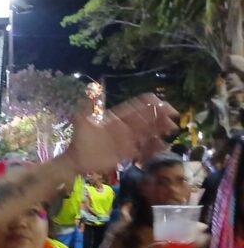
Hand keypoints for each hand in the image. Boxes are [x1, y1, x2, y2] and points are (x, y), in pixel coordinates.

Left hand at [64, 94, 178, 174]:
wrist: (75, 160)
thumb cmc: (79, 139)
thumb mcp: (82, 119)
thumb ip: (90, 104)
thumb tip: (93, 88)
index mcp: (119, 116)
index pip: (140, 106)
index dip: (154, 105)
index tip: (167, 109)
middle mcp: (126, 126)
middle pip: (148, 120)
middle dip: (162, 119)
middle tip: (172, 124)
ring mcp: (128, 140)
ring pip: (149, 134)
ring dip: (160, 133)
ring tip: (170, 135)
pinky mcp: (127, 153)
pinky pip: (144, 149)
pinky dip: (153, 148)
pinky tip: (162, 148)